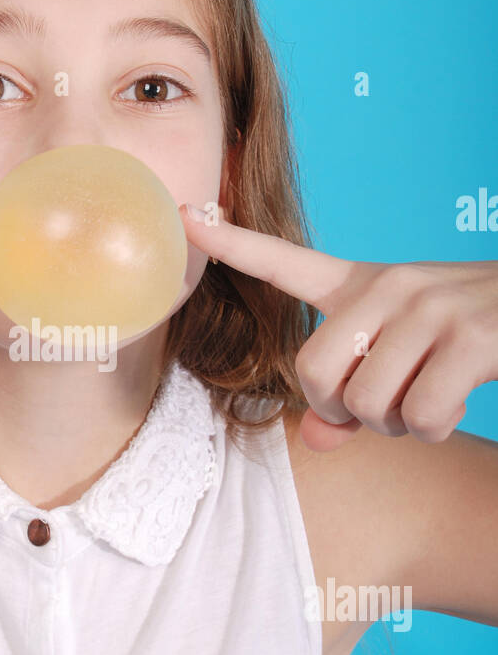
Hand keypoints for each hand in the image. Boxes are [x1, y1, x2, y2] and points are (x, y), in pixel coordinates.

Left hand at [180, 203, 497, 451]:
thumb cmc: (471, 339)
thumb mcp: (406, 357)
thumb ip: (353, 398)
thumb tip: (317, 440)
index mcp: (366, 284)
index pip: (285, 261)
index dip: (233, 243)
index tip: (185, 215)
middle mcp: (390, 287)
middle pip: (312, 374)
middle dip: (344, 411)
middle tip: (385, 408)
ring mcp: (431, 308)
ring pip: (368, 403)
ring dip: (397, 426)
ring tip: (429, 401)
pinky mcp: (472, 339)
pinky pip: (421, 415)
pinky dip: (435, 430)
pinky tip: (457, 405)